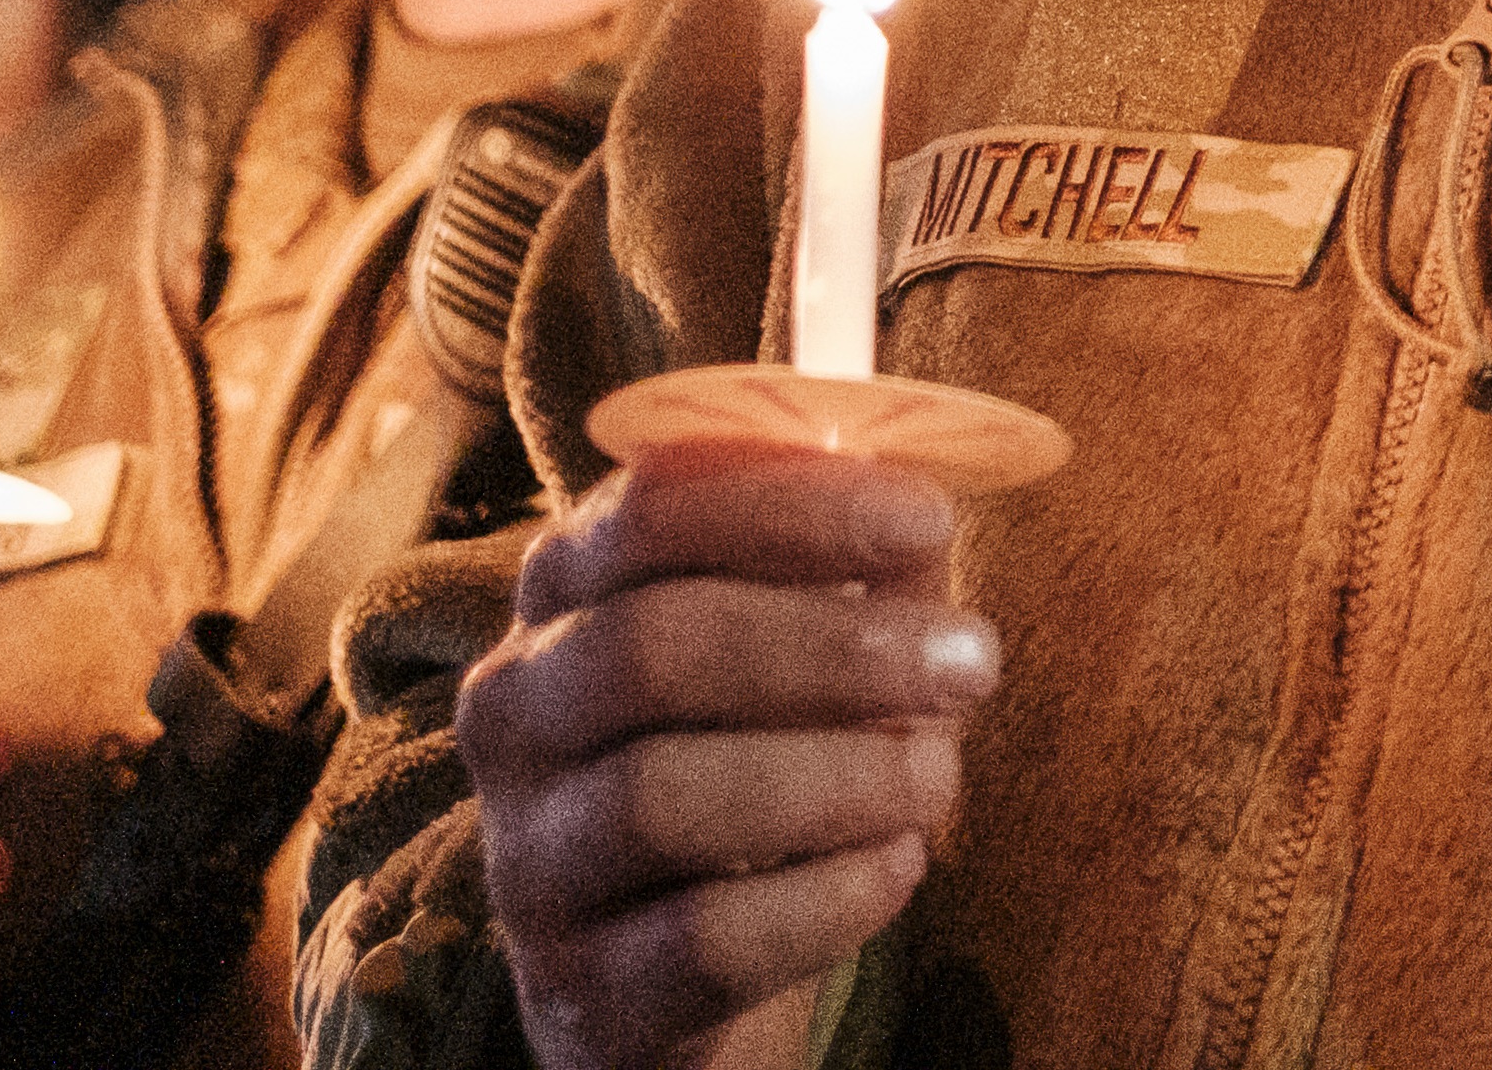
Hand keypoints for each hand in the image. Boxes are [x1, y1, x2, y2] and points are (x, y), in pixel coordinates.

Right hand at [460, 442, 995, 1069]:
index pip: (648, 509)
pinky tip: (895, 868)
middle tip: (973, 661)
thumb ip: (861, 565)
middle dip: (835, 646)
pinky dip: (827, 899)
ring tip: (937, 775)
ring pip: (663, 797)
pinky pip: (703, 942)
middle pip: (651, 646)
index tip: (930, 518)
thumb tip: (923, 514)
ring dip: (839, 776)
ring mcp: (530, 859)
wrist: (681, 969)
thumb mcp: (812, 642)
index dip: (794, 503)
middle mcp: (518, 713)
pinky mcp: (582, 988)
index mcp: (567, 594)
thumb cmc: (762, 753)